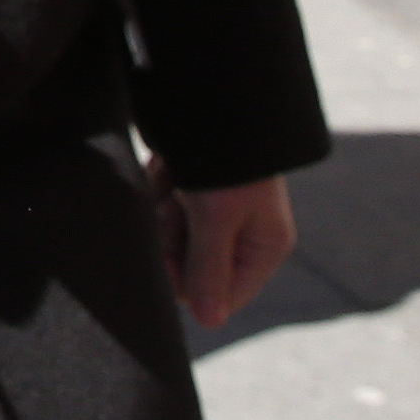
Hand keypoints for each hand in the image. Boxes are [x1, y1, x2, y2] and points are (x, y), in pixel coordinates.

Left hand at [158, 167, 293, 329]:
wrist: (211, 97)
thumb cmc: (226, 162)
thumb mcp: (218, 219)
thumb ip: (209, 270)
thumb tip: (209, 322)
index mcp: (262, 246)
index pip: (223, 295)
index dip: (189, 285)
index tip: (167, 260)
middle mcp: (241, 233)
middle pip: (189, 265)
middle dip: (172, 238)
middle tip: (176, 205)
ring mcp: (212, 208)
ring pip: (169, 234)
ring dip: (163, 209)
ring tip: (175, 180)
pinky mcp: (187, 185)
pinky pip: (160, 204)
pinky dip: (157, 188)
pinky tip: (166, 167)